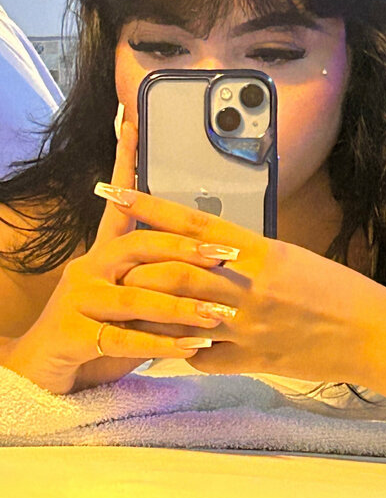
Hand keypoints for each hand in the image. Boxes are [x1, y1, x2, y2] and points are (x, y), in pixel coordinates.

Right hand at [3, 122, 241, 393]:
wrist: (45, 373)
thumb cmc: (100, 334)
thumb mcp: (135, 301)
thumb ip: (163, 280)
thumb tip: (214, 261)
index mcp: (105, 254)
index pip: (120, 203)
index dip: (124, 162)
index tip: (132, 124)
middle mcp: (89, 269)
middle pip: (139, 247)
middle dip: (187, 251)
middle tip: (228, 256)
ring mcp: (79, 300)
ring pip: (136, 296)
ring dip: (182, 306)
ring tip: (219, 314)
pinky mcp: (73, 334)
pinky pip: (124, 338)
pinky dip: (162, 344)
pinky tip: (192, 348)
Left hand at [111, 188, 385, 381]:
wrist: (372, 335)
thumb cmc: (341, 292)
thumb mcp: (294, 259)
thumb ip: (252, 255)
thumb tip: (214, 248)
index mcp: (264, 254)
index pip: (196, 223)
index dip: (152, 207)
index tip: (118, 193)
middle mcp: (251, 289)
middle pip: (177, 272)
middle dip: (139, 267)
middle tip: (111, 260)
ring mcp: (249, 328)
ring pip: (181, 316)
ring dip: (148, 310)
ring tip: (122, 303)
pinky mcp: (251, 361)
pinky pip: (202, 356)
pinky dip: (181, 349)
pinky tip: (167, 345)